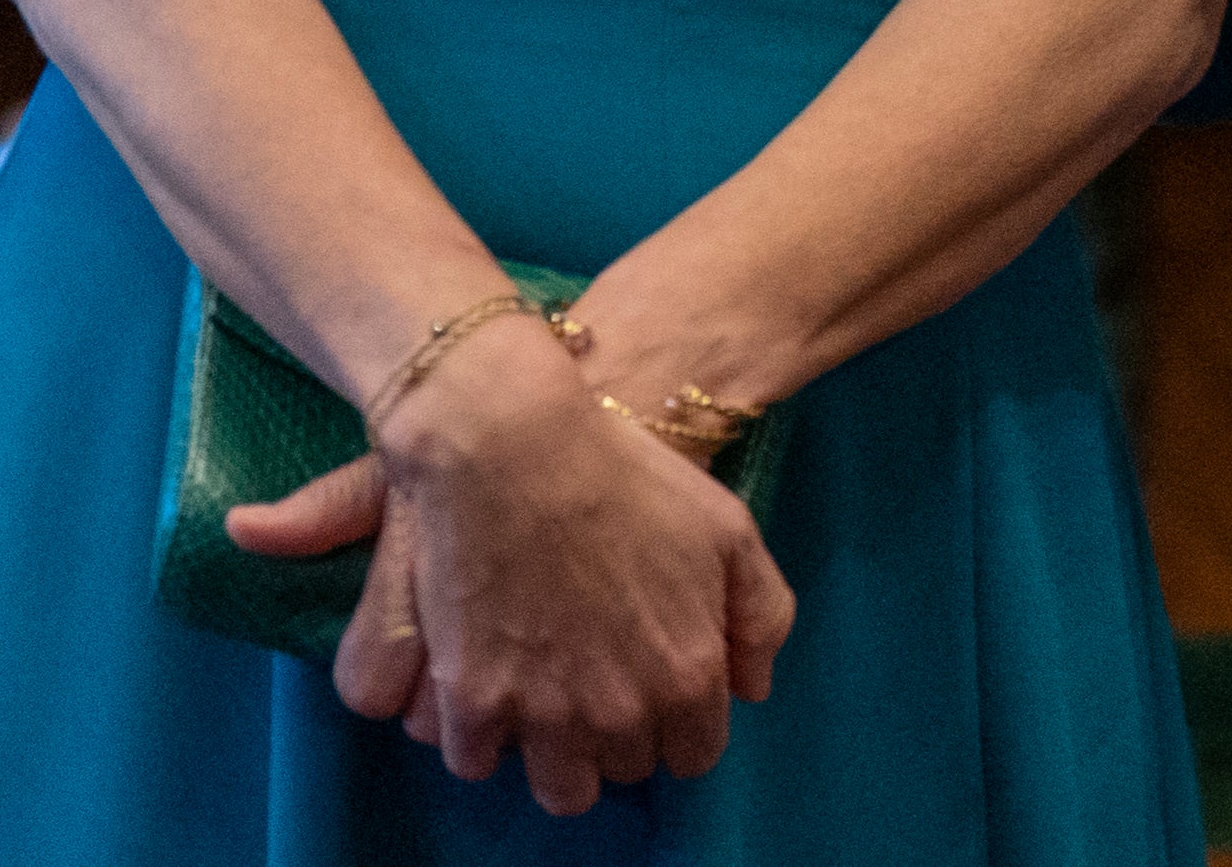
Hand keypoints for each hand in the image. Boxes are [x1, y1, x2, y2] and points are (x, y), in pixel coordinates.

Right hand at [234, 319, 792, 811]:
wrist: (512, 443)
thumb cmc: (627, 475)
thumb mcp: (729, 528)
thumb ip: (759, 615)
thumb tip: (751, 687)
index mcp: (688, 675)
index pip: (695, 754)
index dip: (680, 723)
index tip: (657, 686)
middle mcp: (620, 713)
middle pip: (625, 769)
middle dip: (619, 733)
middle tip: (598, 679)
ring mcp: (543, 715)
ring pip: (557, 788)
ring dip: (555, 754)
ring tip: (546, 702)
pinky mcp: (472, 703)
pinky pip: (475, 762)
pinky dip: (480, 737)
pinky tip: (488, 693)